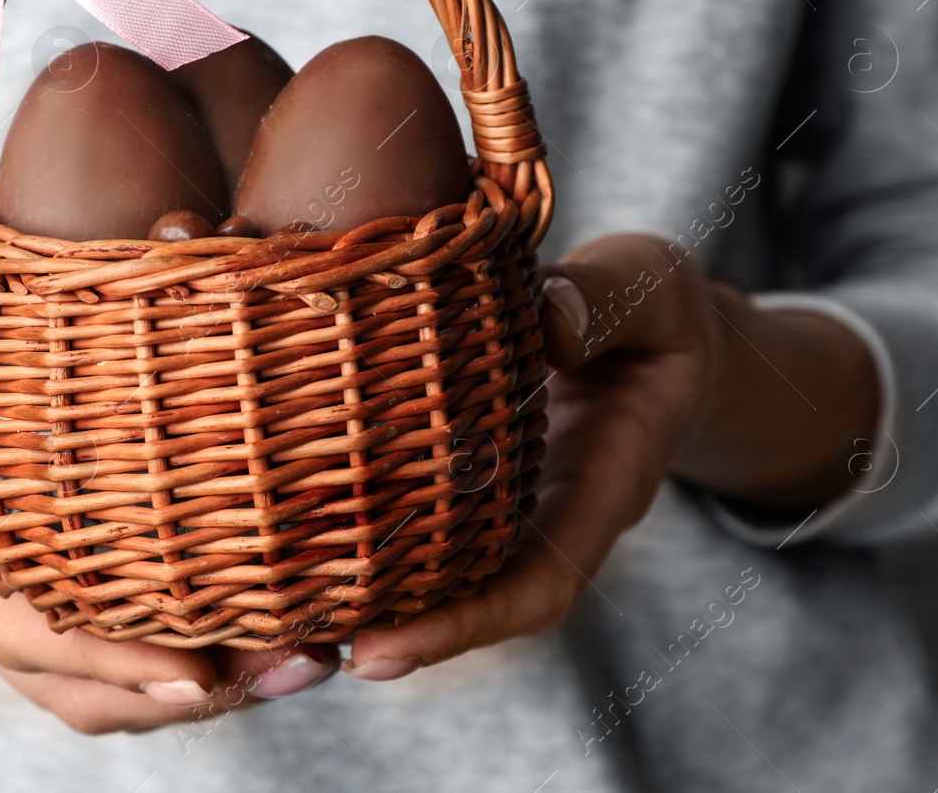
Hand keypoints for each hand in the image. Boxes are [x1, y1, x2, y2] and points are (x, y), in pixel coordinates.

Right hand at [0, 288, 335, 734]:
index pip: (14, 624)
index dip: (102, 653)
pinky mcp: (40, 595)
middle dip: (187, 684)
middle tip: (297, 661)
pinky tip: (270, 629)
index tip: (194, 666)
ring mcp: (3, 610)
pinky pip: (112, 655)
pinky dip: (188, 657)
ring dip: (206, 684)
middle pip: (77, 680)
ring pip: (102, 686)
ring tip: (307, 659)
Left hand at [338, 233, 878, 679]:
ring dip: (371, 597)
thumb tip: (550, 324)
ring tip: (286, 615)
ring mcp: (512, 499)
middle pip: (476, 602)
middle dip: (396, 632)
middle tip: (307, 646)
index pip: (539, 584)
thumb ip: (604, 304)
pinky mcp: (476, 471)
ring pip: (444, 572)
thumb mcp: (646, 288)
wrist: (652, 321)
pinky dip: (367, 534)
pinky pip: (424, 517)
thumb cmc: (652, 305)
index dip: (464, 626)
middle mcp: (552, 512)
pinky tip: (299, 539)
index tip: (384, 650)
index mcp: (606, 484)